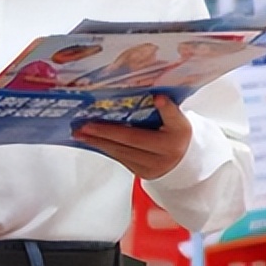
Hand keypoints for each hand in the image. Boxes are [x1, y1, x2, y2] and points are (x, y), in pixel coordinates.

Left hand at [72, 95, 191, 178]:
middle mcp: (169, 151)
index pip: (173, 117)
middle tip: (85, 125)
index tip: (159, 98)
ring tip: (80, 133)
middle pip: (134, 139)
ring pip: (122, 151)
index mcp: (180, 132)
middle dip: (106, 132)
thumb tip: (148, 92)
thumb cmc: (174, 134)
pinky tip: (92, 140)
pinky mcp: (143, 173)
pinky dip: (105, 148)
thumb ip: (164, 108)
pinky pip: (121, 158)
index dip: (166, 108)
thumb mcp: (176, 119)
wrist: (185, 163)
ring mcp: (155, 165)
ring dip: (98, 141)